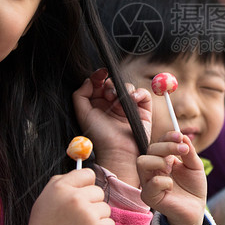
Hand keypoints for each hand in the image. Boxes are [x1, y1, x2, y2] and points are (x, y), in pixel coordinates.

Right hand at [8, 169, 113, 224]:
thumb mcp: (46, 196)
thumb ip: (64, 181)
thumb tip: (85, 176)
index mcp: (62, 186)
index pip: (88, 174)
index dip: (85, 186)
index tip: (79, 196)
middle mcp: (75, 197)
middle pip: (98, 191)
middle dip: (91, 203)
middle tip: (77, 217)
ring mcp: (87, 214)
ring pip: (106, 208)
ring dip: (96, 218)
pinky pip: (110, 224)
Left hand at [72, 68, 152, 184]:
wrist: (118, 152)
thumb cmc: (100, 136)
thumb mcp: (83, 114)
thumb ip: (80, 95)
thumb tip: (88, 80)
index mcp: (99, 104)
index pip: (99, 83)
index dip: (99, 76)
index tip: (101, 73)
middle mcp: (113, 104)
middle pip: (113, 83)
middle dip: (110, 84)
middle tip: (109, 95)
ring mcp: (129, 106)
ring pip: (128, 87)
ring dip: (123, 90)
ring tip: (118, 102)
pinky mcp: (143, 110)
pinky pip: (143, 94)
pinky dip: (139, 93)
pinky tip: (133, 99)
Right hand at [137, 130, 206, 224]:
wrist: (196, 210)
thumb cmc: (193, 188)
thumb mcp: (195, 166)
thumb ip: (189, 152)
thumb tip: (183, 136)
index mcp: (162, 160)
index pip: (158, 142)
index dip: (167, 137)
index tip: (180, 136)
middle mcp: (153, 169)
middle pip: (149, 149)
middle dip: (167, 147)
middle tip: (183, 151)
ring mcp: (149, 182)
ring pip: (141, 162)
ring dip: (159, 161)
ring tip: (172, 169)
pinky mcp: (149, 197)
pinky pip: (150, 184)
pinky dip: (163, 181)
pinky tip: (171, 186)